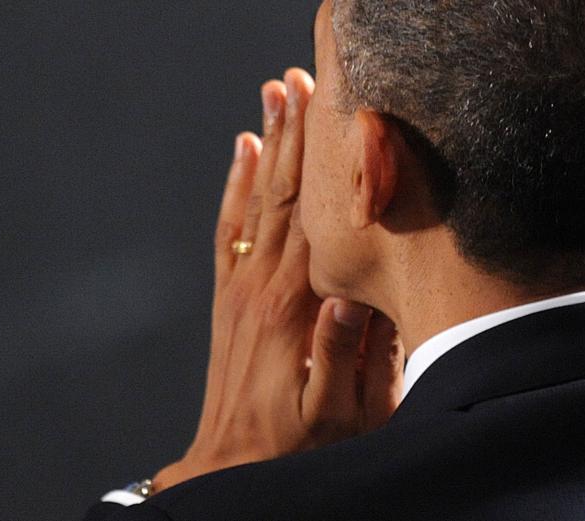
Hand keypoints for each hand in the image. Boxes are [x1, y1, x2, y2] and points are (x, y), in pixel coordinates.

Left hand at [152, 69, 404, 491]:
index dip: (321, 166)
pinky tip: (242, 151)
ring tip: (275, 95)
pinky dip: (234, 186)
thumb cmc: (294, 446)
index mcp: (295, 310)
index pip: (313, 223)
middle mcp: (262, 288)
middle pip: (281, 196)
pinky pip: (229, 230)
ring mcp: (240, 289)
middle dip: (292, 136)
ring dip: (265, 146)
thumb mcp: (340, 416)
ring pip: (254, 202)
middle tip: (299, 80)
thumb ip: (351, 357)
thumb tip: (355, 294)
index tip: (330, 114)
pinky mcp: (228, 297)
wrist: (228, 465)